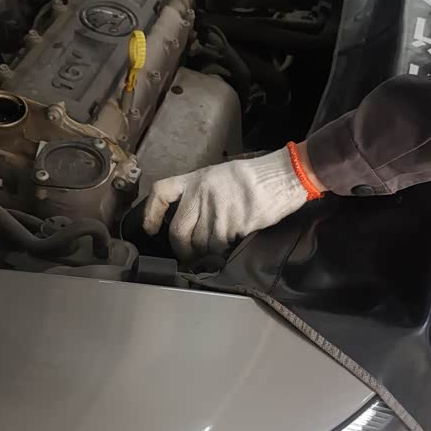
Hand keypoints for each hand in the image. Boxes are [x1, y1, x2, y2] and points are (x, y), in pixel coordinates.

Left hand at [143, 148, 314, 261]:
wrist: (279, 177)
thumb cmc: (253, 176)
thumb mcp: (219, 176)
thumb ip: (201, 194)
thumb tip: (191, 219)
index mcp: (195, 180)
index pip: (161, 193)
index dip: (151, 213)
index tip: (151, 228)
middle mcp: (199, 195)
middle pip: (177, 230)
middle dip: (181, 248)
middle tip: (188, 255)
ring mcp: (214, 212)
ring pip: (199, 243)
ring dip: (205, 251)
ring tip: (216, 247)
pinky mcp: (230, 226)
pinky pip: (218, 246)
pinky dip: (222, 251)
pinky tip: (230, 244)